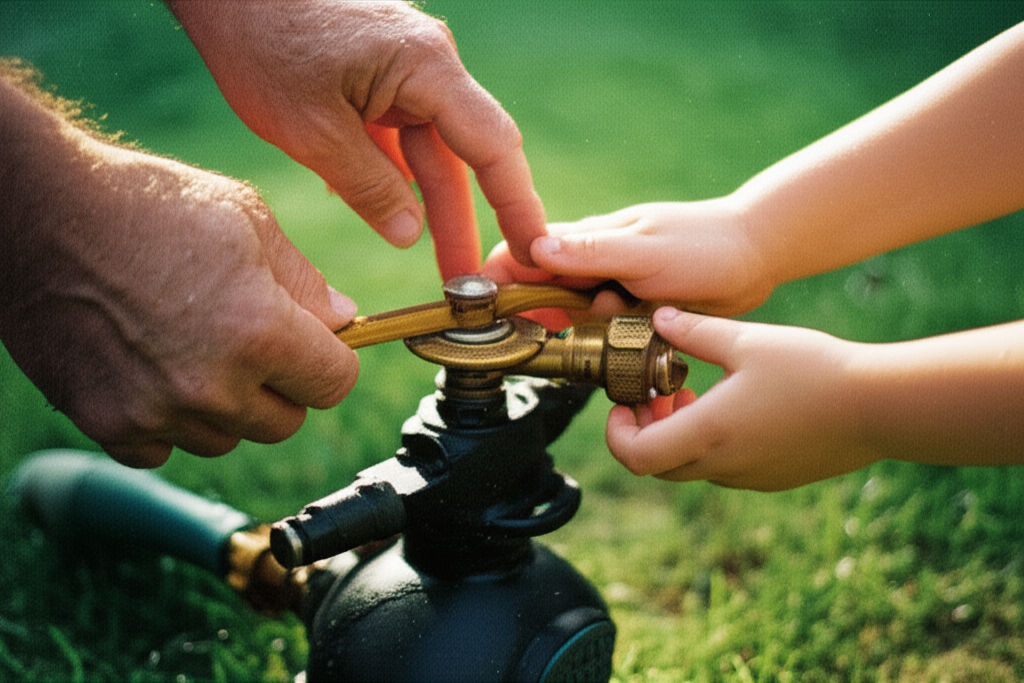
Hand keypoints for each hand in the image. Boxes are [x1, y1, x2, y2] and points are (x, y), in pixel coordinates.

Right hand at [1, 134, 357, 467]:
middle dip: (282, 384)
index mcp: (259, 330)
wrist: (35, 211)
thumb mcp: (246, 219)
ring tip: (195, 347)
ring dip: (226, 406)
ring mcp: (155, 412)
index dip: (330, 359)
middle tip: (253, 339)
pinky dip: (168, 422)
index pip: (334, 383)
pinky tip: (155, 371)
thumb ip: (305, 281)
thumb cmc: (145, 204)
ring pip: (227, 438)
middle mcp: (210, 385)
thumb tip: (343, 321)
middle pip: (285, 422)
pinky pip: (164, 450)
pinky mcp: (107, 425)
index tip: (315, 344)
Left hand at [169, 0, 545, 277]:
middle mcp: (429, 65)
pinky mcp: (379, 78)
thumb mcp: (312, 131)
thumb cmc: (262, 41)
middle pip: (463, 157)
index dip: (516, 204)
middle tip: (473, 285)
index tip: (534, 250)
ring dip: (430, 208)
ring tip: (441, 270)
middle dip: (466, 223)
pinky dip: (395, 177)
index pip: (492, 146)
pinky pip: (400, 137)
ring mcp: (404, 70)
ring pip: (430, 153)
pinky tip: (390, 218)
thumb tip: (412, 237)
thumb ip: (369, 187)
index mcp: (426, 67)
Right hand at [483, 199, 774, 316]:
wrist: (757, 256)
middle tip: (566, 340)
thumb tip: (534, 249)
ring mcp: (610, 288)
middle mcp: (590, 263)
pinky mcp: (631, 311)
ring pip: (573, 321)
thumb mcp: (645, 251)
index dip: (496, 283)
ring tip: (625, 329)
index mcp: (585, 240)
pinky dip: (610, 343)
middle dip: (542, 322)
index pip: (520, 255)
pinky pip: (604, 334)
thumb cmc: (703, 246)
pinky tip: (633, 343)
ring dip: (586, 335)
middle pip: (540, 296)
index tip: (487, 317)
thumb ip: (591, 253)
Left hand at [605, 308, 877, 490]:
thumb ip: (693, 330)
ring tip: (693, 392)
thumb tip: (657, 317)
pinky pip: (722, 467)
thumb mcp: (746, 339)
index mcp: (708, 433)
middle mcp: (723, 465)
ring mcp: (749, 476)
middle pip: (656, 465)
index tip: (626, 401)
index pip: (635, 456)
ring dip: (676, 435)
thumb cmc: (812, 369)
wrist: (880, 406)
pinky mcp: (773, 477)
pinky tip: (731, 405)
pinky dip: (708, 442)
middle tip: (656, 392)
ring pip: (689, 466)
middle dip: (644, 430)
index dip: (617, 433)